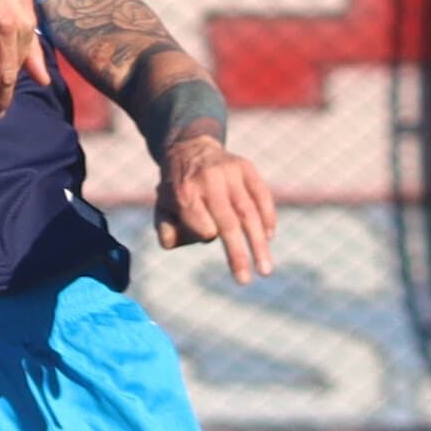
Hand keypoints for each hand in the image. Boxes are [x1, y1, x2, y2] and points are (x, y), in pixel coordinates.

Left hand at [155, 137, 277, 281]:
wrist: (190, 150)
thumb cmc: (177, 190)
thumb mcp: (162, 209)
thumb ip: (166, 231)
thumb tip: (176, 244)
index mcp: (185, 193)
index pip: (202, 223)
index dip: (206, 233)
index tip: (209, 237)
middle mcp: (209, 182)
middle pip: (228, 222)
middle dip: (238, 254)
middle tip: (246, 281)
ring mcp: (231, 173)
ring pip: (249, 212)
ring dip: (259, 244)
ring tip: (265, 270)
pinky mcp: (247, 168)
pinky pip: (262, 195)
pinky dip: (268, 217)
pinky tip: (269, 237)